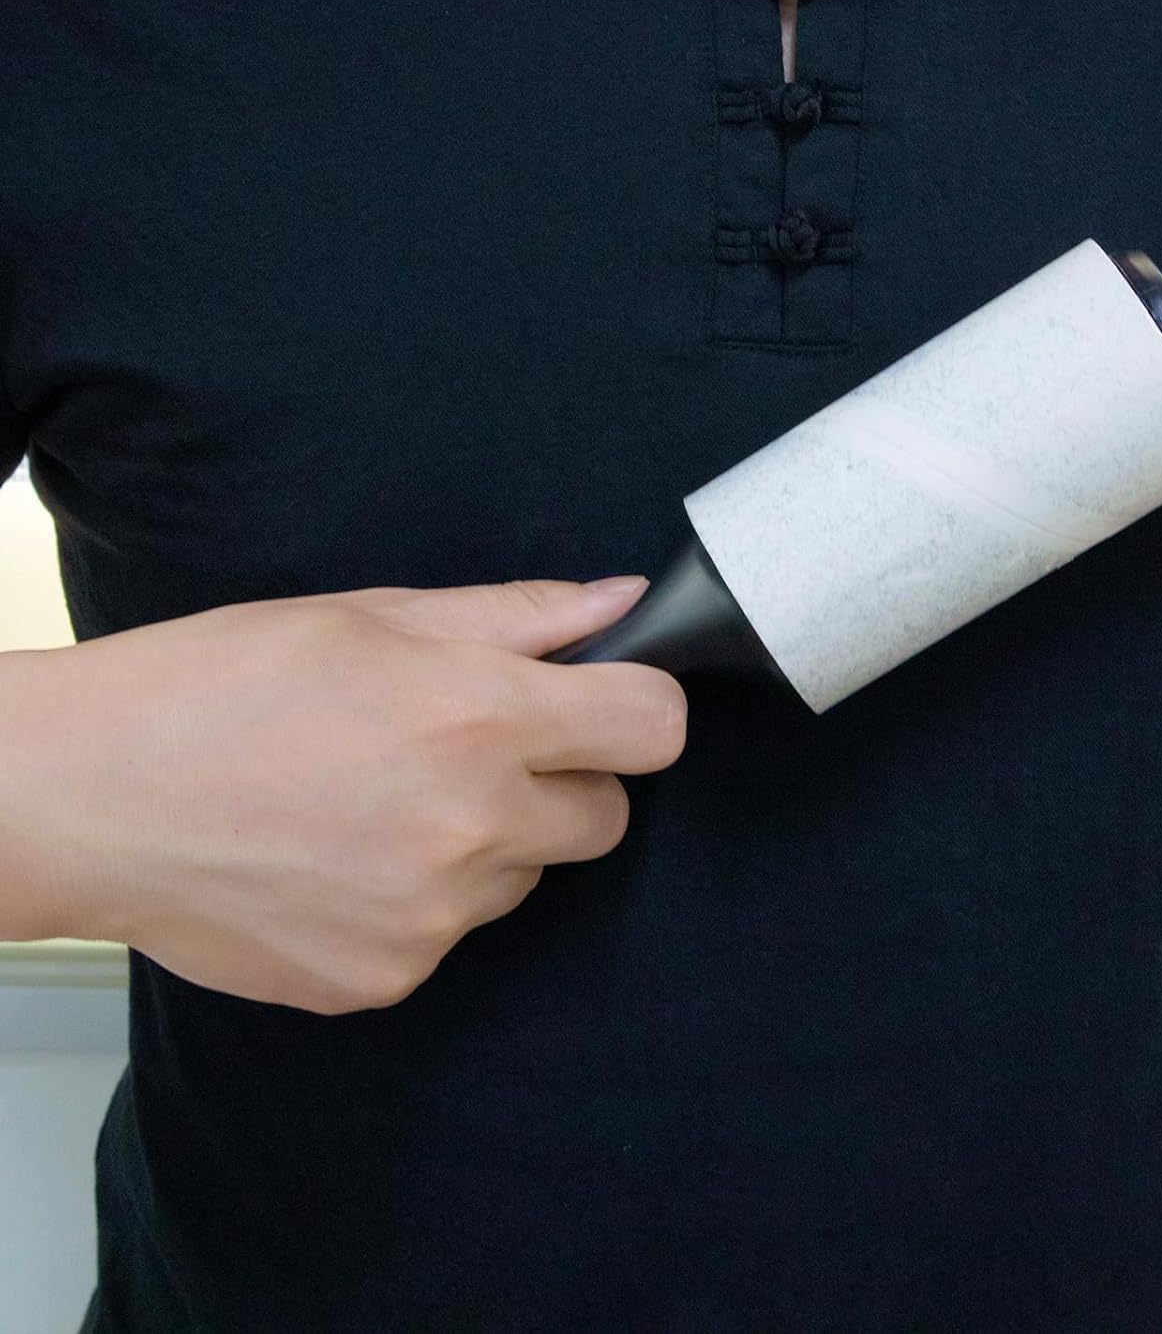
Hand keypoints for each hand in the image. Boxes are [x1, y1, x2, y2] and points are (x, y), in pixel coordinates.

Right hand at [0, 576, 684, 1012]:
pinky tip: (340, 861)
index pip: (654, 728)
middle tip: (470, 751)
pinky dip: (421, 904)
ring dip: (487, 844)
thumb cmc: (220, 684)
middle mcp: (471, 826)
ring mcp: (431, 918)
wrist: (84, 797)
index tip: (604, 703)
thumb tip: (622, 604)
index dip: (637, 708)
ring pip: (526, 879)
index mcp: (477, 716)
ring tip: (379, 803)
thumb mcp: (371, 618)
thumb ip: (518, 617)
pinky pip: (453, 936)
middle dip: (563, 780)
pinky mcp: (385, 979)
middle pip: (608, 817)